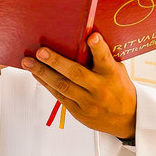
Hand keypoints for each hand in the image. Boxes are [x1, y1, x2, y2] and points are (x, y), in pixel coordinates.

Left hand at [22, 33, 136, 139]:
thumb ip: (103, 59)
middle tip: (41, 52)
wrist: (127, 118)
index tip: (92, 37)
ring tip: (28, 62)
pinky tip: (36, 74)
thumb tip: (82, 39)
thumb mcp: (117, 71)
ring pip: (62, 86)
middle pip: (76, 74)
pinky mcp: (79, 112)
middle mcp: (100, 89)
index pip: (105, 59)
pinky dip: (46, 84)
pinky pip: (59, 96)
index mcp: (112, 75)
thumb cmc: (119, 87)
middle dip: (56, 62)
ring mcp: (88, 102)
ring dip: (42, 73)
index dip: (98, 48)